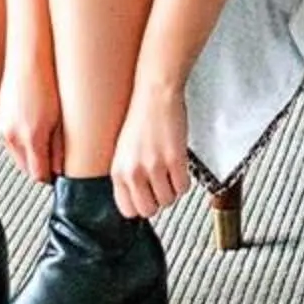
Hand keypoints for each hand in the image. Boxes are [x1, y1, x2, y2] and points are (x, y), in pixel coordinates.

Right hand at [0, 57, 63, 185]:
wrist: (28, 59)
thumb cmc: (48, 82)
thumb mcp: (60, 118)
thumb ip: (59, 146)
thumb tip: (60, 168)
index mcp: (31, 137)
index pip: (38, 174)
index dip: (50, 177)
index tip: (58, 175)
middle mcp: (14, 136)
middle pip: (26, 169)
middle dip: (40, 169)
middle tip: (55, 162)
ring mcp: (4, 129)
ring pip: (18, 157)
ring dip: (30, 157)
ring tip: (46, 144)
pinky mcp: (0, 121)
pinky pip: (11, 143)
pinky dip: (21, 144)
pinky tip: (33, 132)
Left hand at [111, 80, 192, 219]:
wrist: (156, 93)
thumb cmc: (142, 118)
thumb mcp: (124, 152)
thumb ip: (128, 177)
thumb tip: (138, 201)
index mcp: (118, 172)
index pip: (128, 210)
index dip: (141, 205)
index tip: (148, 198)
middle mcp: (133, 172)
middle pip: (149, 210)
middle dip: (158, 200)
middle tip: (161, 184)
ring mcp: (154, 166)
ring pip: (168, 200)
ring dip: (173, 189)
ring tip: (170, 171)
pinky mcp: (174, 159)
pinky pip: (183, 187)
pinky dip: (185, 180)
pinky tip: (180, 166)